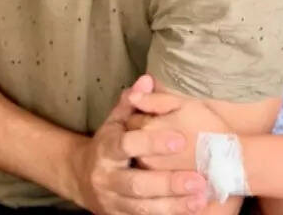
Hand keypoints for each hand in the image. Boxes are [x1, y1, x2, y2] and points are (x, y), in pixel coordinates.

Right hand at [69, 75, 209, 214]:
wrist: (81, 179)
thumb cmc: (107, 146)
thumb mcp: (114, 123)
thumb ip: (131, 104)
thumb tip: (147, 80)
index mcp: (105, 150)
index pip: (127, 145)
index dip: (152, 142)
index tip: (180, 139)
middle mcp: (106, 178)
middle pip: (137, 184)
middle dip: (168, 183)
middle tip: (198, 180)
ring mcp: (111, 202)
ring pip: (142, 208)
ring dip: (173, 206)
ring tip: (201, 199)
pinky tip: (189, 212)